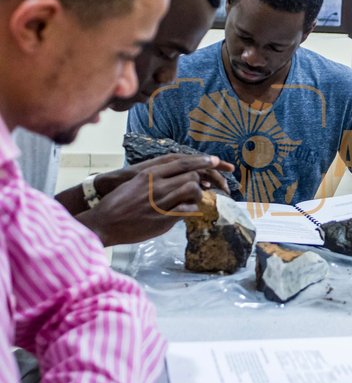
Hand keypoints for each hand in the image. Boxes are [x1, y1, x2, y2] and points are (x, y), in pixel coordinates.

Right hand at [77, 155, 230, 245]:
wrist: (103, 222)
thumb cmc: (119, 202)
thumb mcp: (136, 183)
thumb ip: (155, 178)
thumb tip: (175, 177)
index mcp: (150, 173)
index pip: (183, 162)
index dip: (202, 161)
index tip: (216, 161)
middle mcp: (157, 185)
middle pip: (192, 176)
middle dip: (202, 181)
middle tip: (207, 187)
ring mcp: (161, 202)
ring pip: (192, 191)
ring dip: (198, 195)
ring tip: (194, 199)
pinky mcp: (163, 219)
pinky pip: (187, 210)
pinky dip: (191, 210)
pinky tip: (187, 212)